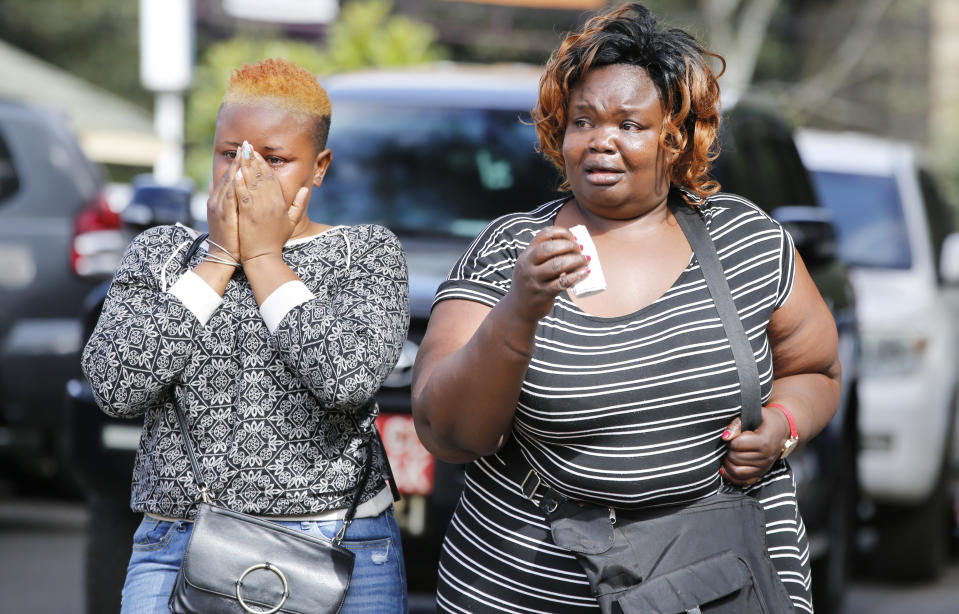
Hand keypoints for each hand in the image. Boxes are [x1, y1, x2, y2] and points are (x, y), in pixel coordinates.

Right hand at [206, 146, 240, 260]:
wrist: (222, 256)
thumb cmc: (230, 238)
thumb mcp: (227, 216)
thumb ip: (225, 200)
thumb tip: (219, 184)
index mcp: (220, 200)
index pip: (230, 177)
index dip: (239, 163)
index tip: (248, 150)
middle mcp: (217, 200)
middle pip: (229, 175)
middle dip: (239, 160)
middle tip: (247, 144)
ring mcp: (219, 207)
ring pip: (228, 182)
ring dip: (237, 167)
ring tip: (245, 153)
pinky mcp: (223, 216)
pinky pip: (229, 197)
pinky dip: (234, 184)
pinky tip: (239, 174)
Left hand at [234, 145, 309, 263]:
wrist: (264, 257)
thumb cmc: (276, 241)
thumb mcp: (292, 222)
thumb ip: (299, 205)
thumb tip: (305, 189)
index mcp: (280, 204)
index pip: (272, 179)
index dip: (264, 165)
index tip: (258, 154)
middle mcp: (271, 203)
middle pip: (261, 176)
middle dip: (253, 160)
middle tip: (247, 146)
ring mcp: (259, 209)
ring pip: (252, 182)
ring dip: (245, 166)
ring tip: (240, 153)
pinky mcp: (248, 215)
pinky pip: (243, 194)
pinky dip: (240, 183)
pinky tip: (236, 172)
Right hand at [507, 226, 589, 322]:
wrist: (518, 309)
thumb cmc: (532, 283)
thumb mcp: (531, 265)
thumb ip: (546, 255)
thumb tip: (576, 244)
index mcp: (527, 254)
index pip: (544, 234)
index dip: (562, 233)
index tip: (574, 238)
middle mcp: (528, 265)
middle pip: (550, 248)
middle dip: (569, 246)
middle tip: (581, 250)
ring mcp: (534, 280)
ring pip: (557, 265)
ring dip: (576, 260)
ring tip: (585, 261)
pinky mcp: (542, 294)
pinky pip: (562, 283)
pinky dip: (576, 276)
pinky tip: (585, 273)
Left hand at [719, 405, 791, 486]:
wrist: (783, 430)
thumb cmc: (766, 420)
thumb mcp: (755, 414)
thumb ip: (738, 423)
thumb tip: (725, 437)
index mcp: (764, 441)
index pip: (737, 444)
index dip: (730, 439)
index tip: (734, 435)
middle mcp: (766, 457)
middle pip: (736, 458)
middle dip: (729, 450)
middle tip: (732, 444)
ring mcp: (764, 467)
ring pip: (737, 471)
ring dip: (728, 463)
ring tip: (729, 454)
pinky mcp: (761, 473)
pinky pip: (744, 481)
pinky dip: (732, 477)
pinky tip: (726, 469)